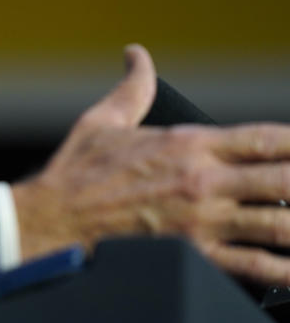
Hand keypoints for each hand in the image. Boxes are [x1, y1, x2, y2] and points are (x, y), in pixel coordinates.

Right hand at [12, 44, 289, 285]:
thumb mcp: (103, 120)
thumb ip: (132, 87)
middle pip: (284, 179)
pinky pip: (254, 264)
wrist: (55, 218)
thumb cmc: (77, 172)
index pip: (264, 138)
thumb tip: (136, 54)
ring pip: (279, 224)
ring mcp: (202, 220)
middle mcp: (203, 181)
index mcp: (188, 144)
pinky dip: (283, 268)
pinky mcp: (194, 254)